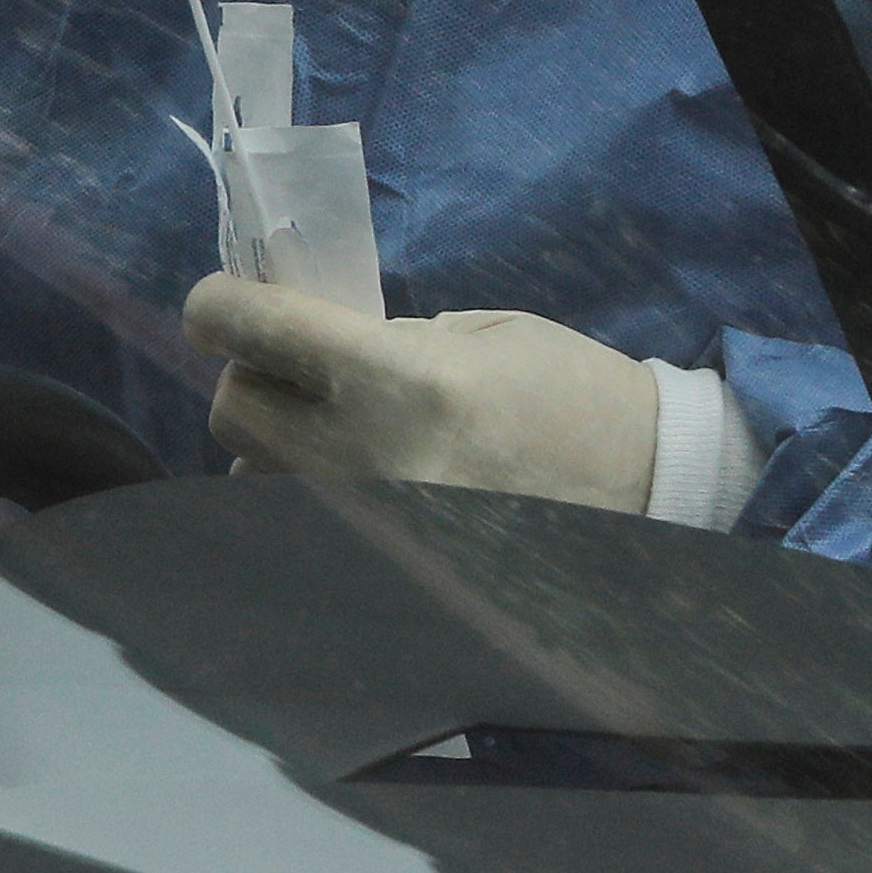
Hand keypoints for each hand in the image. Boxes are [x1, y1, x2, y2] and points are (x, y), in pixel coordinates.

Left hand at [187, 275, 658, 511]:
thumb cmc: (574, 398)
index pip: (256, 332)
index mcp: (400, 382)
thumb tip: (304, 346)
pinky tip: (359, 482)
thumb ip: (382, 336)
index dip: (219, 306)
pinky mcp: (373, 568)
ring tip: (343, 435)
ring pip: (254, 477)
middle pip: (235, 411)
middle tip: (298, 369)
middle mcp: (366, 461)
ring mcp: (364, 527)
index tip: (219, 303)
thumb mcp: (482, 336)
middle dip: (253, 380)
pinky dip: (305, 496)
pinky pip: (292, 523)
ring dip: (277, 448)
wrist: (652, 496)